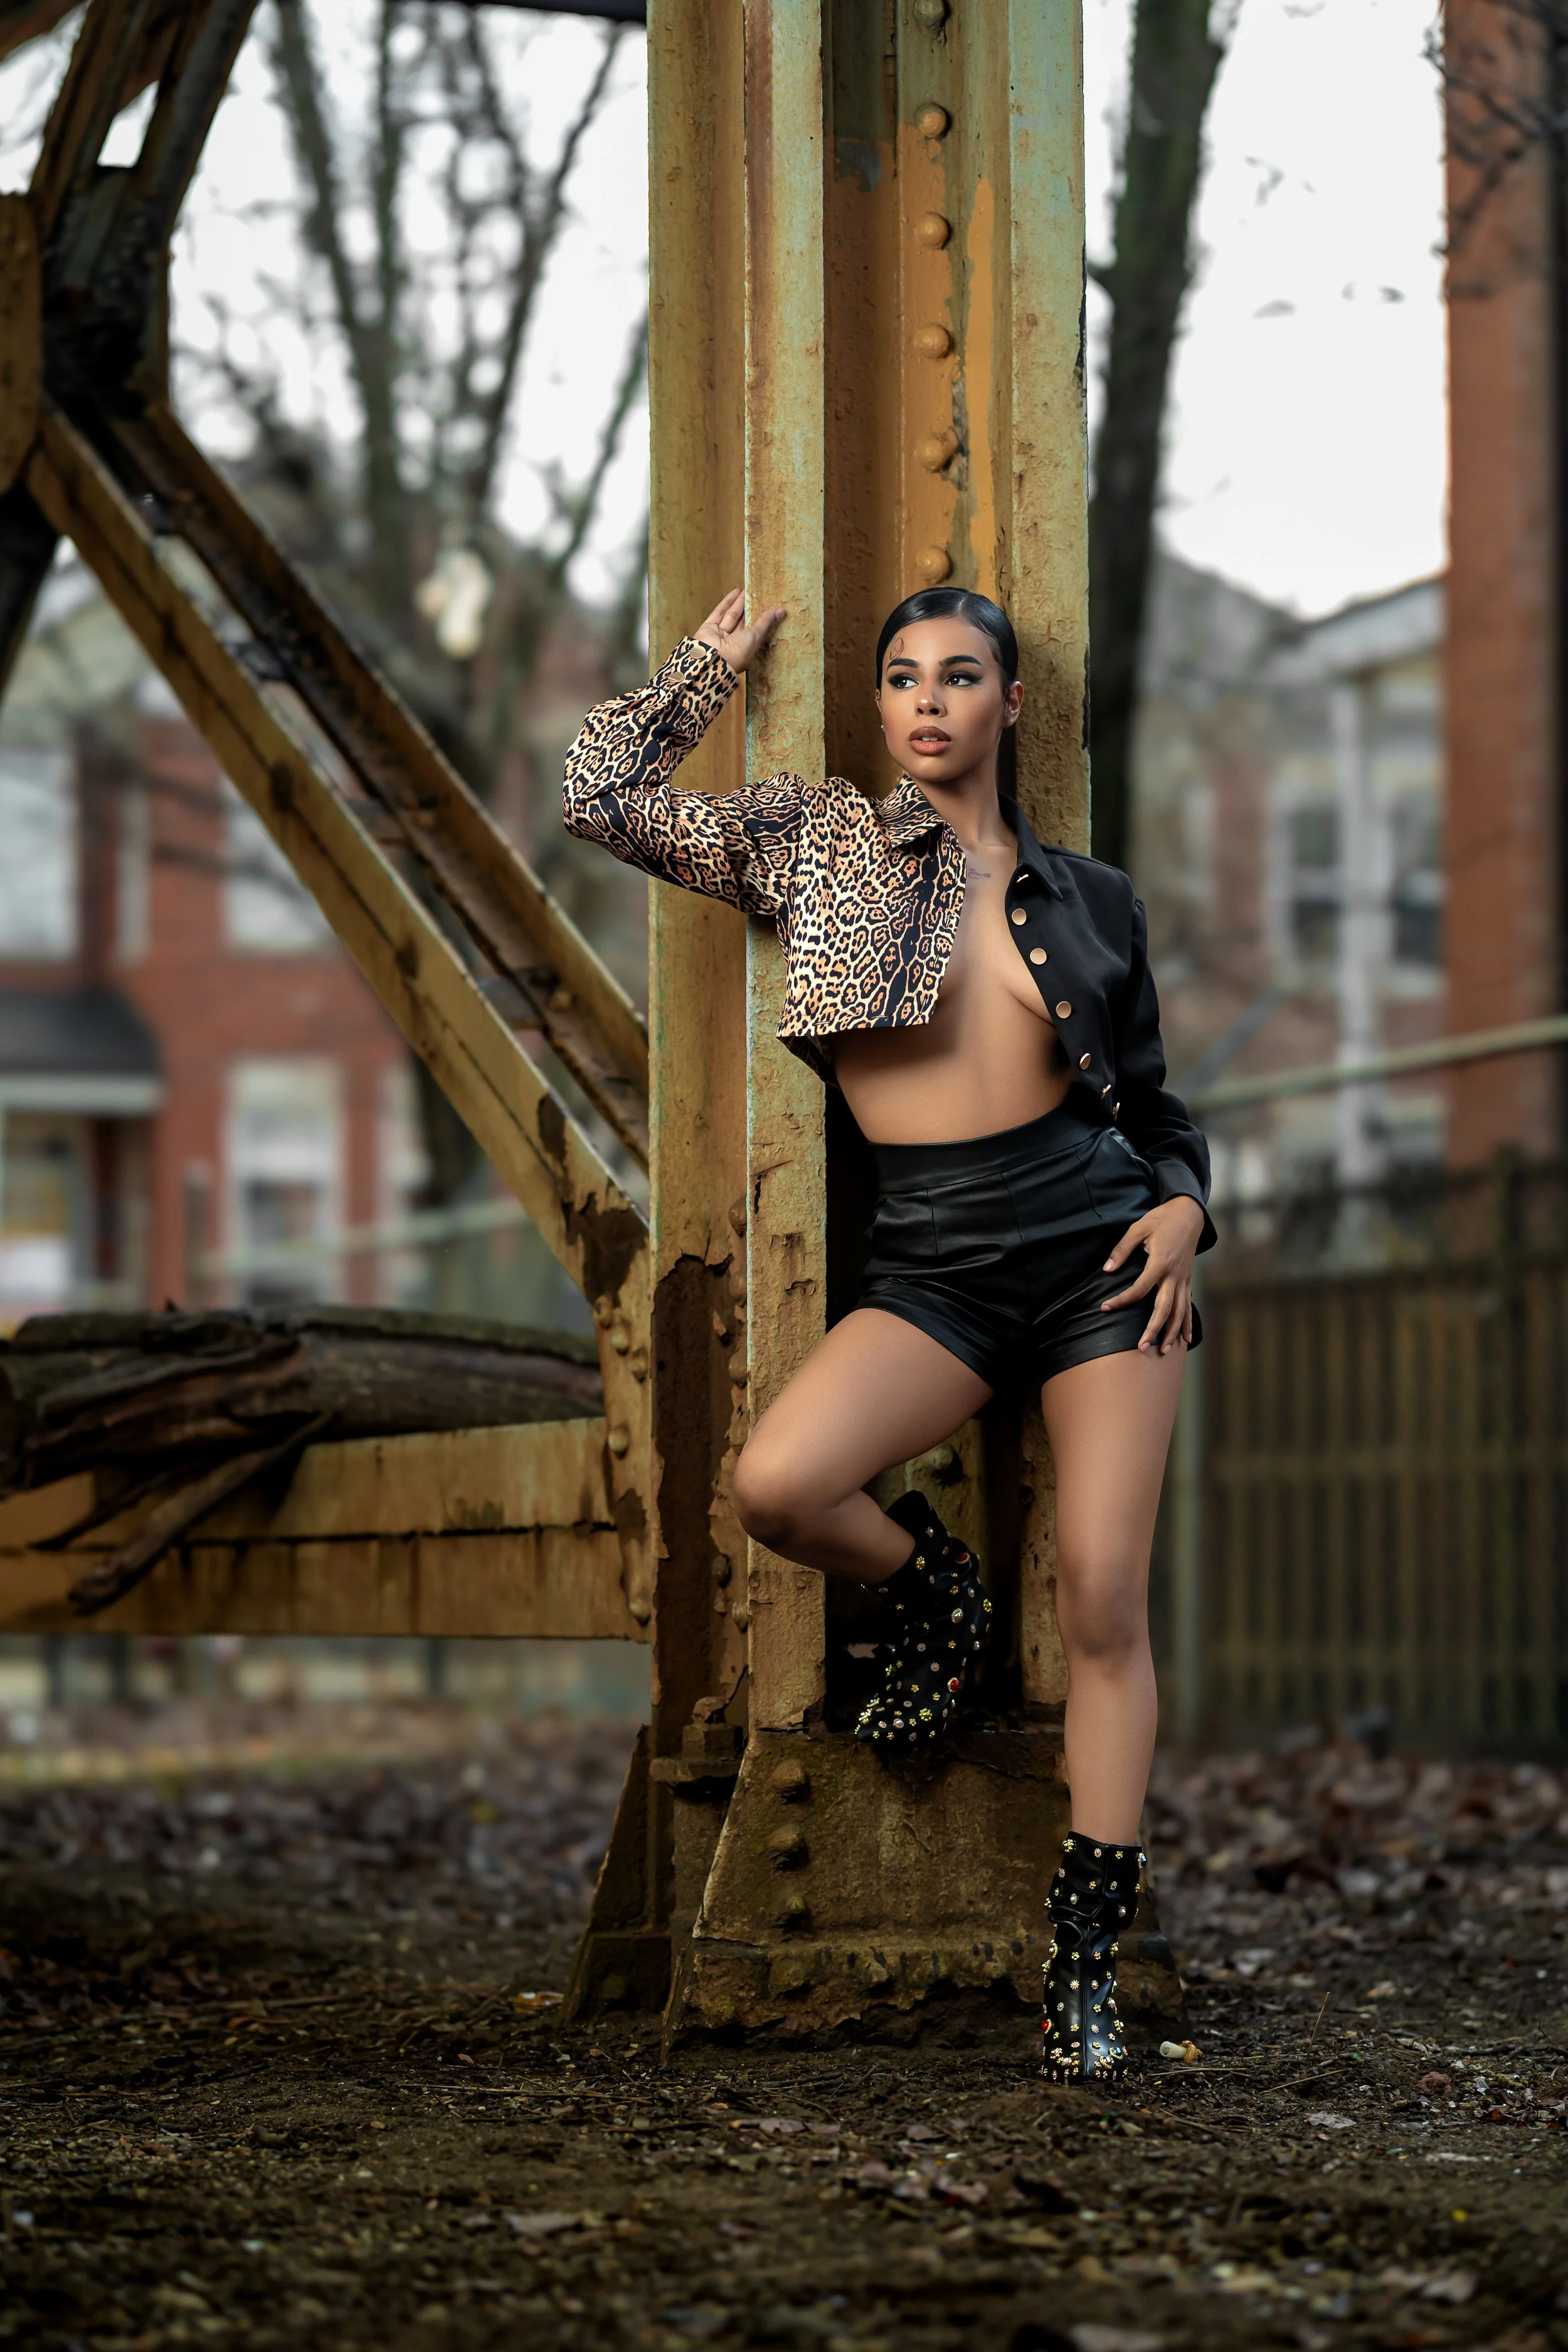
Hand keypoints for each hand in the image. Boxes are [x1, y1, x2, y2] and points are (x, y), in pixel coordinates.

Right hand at [694, 588, 785, 674]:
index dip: (760, 619)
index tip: (768, 607)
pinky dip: (727, 602)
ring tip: (747, 590)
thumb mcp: (755, 636)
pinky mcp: (708, 628)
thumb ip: (765, 622)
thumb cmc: (737, 652)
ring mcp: (719, 635)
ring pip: (731, 616)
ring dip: (739, 603)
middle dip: (749, 609)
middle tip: (757, 595)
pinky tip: (735, 591)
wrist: (712, 659)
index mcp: (745, 649)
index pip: (754, 632)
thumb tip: (780, 611)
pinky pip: (719, 612)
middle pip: (742, 622)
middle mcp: (732, 643)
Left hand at [1100, 1195, 1204, 1355]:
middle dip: (1153, 1329)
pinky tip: (1186, 1339)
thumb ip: (1122, 1250)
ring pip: (1180, 1311)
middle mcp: (1174, 1275)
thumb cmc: (1161, 1219)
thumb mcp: (1138, 1228)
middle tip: (1141, 1347)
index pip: (1139, 1289)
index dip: (1122, 1300)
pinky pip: (1189, 1305)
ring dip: (1172, 1333)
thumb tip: (1107, 1270)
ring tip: (1163, 1352)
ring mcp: (1184, 1279)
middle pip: (1165, 1308)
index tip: (1105, 1308)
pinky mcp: (1188, 1280)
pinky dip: (1188, 1323)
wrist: (1189, 1213)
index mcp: (1160, 1262)